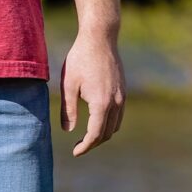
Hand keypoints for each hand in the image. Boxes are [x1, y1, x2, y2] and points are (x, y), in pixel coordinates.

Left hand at [61, 29, 125, 156]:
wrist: (100, 38)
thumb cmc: (80, 59)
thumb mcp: (68, 85)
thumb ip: (68, 110)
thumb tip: (69, 131)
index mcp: (101, 103)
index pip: (95, 134)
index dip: (85, 146)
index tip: (75, 152)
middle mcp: (116, 102)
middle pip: (107, 134)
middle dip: (93, 143)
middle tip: (78, 146)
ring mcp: (122, 97)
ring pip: (115, 126)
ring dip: (102, 134)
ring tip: (86, 135)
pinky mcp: (123, 91)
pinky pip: (119, 115)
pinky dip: (109, 123)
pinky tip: (96, 120)